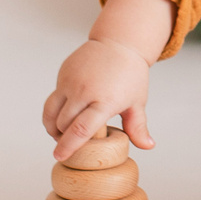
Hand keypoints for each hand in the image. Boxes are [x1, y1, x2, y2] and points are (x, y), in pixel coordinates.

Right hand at [44, 38, 154, 161]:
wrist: (119, 43)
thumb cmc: (131, 75)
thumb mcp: (137, 102)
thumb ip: (138, 126)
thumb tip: (148, 146)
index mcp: (105, 100)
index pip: (82, 129)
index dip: (69, 146)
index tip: (60, 156)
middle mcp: (84, 90)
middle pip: (63, 124)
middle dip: (62, 138)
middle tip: (67, 144)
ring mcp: (71, 81)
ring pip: (52, 112)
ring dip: (53, 126)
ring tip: (61, 133)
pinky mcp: (63, 73)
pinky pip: (53, 98)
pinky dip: (56, 110)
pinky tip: (66, 113)